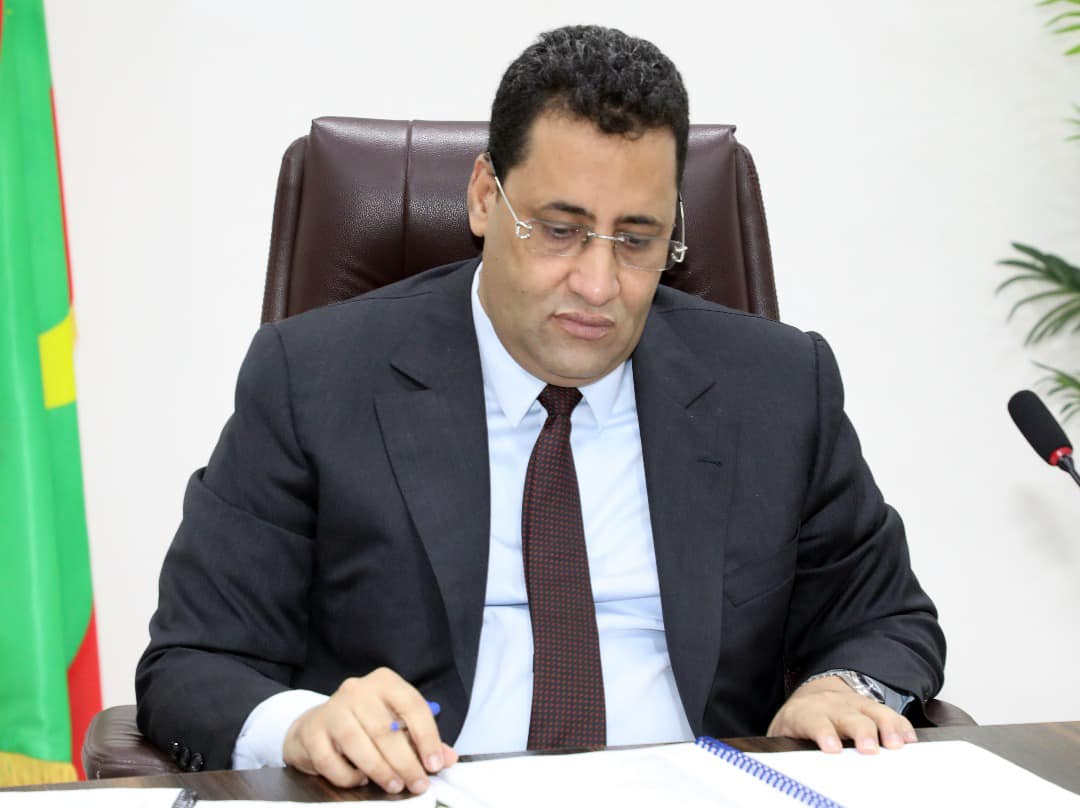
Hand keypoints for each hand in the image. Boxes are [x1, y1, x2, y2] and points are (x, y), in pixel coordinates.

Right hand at [283, 667, 457, 793]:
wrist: (317, 724)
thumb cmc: (363, 722)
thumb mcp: (395, 721)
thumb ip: (421, 739)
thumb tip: (447, 758)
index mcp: (384, 682)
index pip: (412, 706)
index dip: (428, 738)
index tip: (435, 764)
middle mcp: (358, 690)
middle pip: (386, 730)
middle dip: (406, 762)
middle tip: (417, 783)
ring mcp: (332, 709)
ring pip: (359, 744)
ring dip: (380, 770)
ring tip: (394, 785)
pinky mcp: (312, 732)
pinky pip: (331, 761)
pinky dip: (349, 775)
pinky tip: (361, 779)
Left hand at [767, 675, 917, 753]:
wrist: (810, 697)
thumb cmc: (799, 723)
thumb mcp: (783, 735)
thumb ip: (786, 750)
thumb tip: (785, 774)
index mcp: (805, 713)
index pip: (814, 721)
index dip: (824, 732)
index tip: (832, 748)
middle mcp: (831, 706)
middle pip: (849, 716)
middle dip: (861, 731)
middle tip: (869, 749)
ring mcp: (853, 704)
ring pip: (873, 711)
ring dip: (886, 727)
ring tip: (896, 745)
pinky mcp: (871, 708)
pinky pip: (890, 714)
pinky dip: (901, 726)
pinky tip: (908, 739)